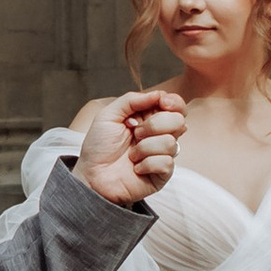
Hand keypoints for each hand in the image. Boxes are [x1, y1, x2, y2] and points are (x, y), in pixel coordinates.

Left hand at [75, 92, 186, 207]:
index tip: (162, 103)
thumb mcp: (108, 115)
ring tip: (131, 154)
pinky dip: (146, 164)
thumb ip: (131, 100)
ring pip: (170, 142)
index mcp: (150, 118)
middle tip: (135, 133)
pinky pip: (166, 162)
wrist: (91, 176)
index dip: (173, 102)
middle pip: (178, 121)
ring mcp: (162, 154)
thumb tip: (158, 94)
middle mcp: (160, 135)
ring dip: (145, 147)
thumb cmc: (99, 147)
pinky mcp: (163, 174)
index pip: (176, 106)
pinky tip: (136, 168)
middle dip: (154, 125)